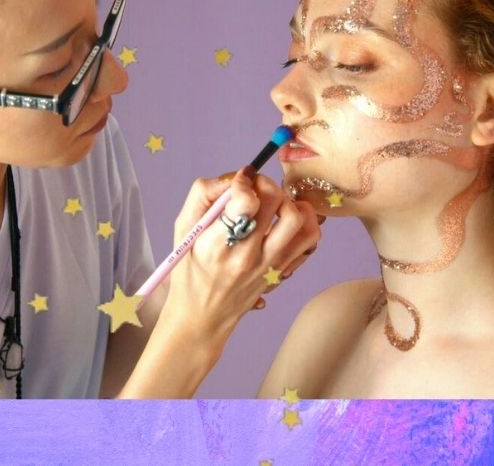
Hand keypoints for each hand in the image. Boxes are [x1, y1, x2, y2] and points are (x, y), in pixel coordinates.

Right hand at [160, 167, 321, 349]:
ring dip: (289, 201)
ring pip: (299, 220)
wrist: (202, 316)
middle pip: (276, 202)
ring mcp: (269, 265)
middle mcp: (247, 256)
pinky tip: (287, 218)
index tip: (239, 182)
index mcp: (217, 245)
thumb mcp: (183, 229)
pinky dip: (305, 222)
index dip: (244, 182)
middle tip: (256, 186)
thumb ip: (203, 195)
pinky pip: (310, 240)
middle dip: (266, 183)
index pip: (245, 202)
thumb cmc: (189, 270)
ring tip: (273, 202)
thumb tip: (233, 177)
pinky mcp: (282, 270)